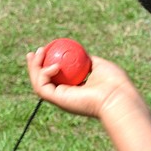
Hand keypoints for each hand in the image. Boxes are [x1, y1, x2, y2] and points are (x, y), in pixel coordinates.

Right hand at [26, 47, 146, 120]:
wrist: (117, 96)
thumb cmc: (114, 82)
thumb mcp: (100, 65)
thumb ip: (89, 60)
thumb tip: (81, 53)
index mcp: (76, 89)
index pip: (57, 76)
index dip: (48, 64)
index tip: (46, 50)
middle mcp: (66, 95)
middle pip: (44, 80)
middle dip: (35, 66)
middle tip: (34, 52)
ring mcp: (61, 98)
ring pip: (39, 83)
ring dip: (34, 68)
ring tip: (37, 53)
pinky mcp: (57, 100)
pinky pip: (42, 86)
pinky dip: (43, 74)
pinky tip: (54, 66)